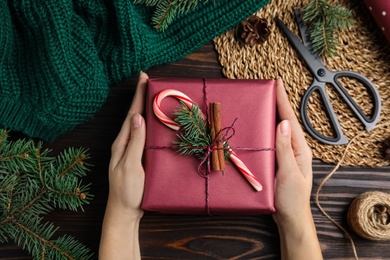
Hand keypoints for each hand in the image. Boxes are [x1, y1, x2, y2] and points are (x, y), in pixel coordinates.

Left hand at [106, 72, 147, 218]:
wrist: (125, 211)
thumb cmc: (127, 191)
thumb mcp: (130, 166)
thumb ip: (134, 143)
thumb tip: (137, 117)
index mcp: (122, 142)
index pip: (132, 114)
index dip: (138, 95)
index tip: (143, 77)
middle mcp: (125, 143)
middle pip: (134, 115)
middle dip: (141, 96)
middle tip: (148, 80)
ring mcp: (131, 149)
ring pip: (139, 123)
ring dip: (145, 107)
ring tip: (152, 94)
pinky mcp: (137, 156)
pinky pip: (143, 134)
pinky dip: (149, 122)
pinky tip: (154, 121)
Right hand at [272, 78, 321, 259]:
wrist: (289, 217)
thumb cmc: (292, 199)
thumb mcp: (289, 173)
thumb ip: (285, 149)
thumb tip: (283, 123)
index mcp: (299, 149)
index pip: (290, 120)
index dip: (283, 101)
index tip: (277, 84)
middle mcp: (292, 149)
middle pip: (284, 122)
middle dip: (276, 104)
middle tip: (267, 88)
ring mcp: (284, 155)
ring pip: (276, 131)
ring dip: (269, 116)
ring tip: (261, 101)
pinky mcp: (276, 161)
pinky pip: (269, 142)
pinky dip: (263, 131)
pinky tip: (256, 126)